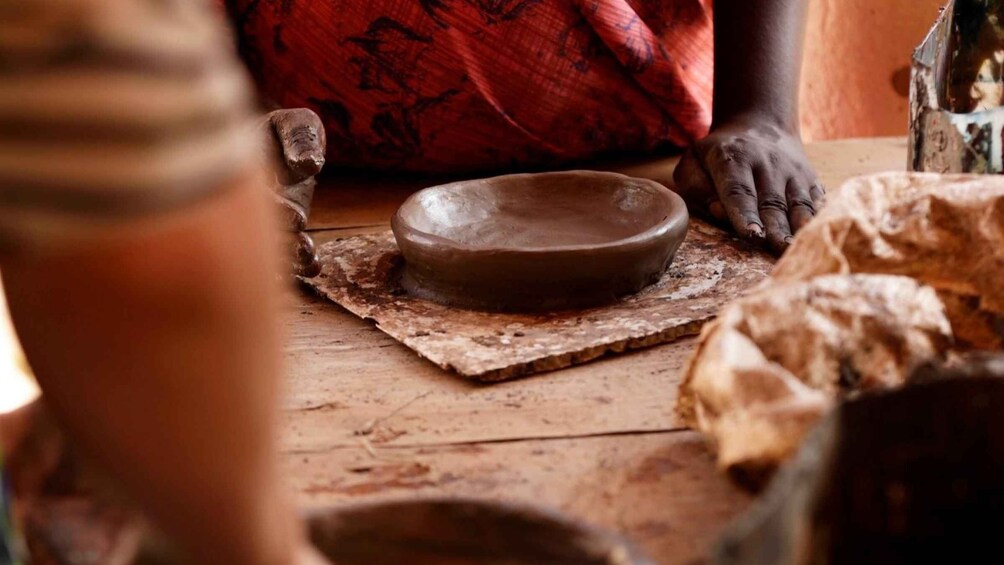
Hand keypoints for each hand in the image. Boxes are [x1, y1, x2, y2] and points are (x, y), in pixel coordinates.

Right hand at [261, 108, 326, 276]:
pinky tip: (315, 267)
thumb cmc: (288, 131)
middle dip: (281, 240)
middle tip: (304, 247)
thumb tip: (310, 166)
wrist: (282, 146)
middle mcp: (253, 202)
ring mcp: (266, 221)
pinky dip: (299, 262)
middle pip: (258, 227)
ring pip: (271, 245)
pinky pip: (287, 253)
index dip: (276, 208)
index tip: (298, 217)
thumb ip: (301, 138)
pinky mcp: (284, 232)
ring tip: (310, 262)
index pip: (255, 194)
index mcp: (246, 171)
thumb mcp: (296, 124)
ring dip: (288, 257)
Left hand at [673, 117, 824, 254]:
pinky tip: (820, 235)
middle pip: (771, 202)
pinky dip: (819, 218)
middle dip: (775, 228)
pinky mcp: (811, 178)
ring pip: (798, 203)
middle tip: (777, 249)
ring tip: (797, 249)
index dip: (745, 214)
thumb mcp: (694, 162)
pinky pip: (817, 200)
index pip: (739, 190)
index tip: (752, 235)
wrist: (760, 125)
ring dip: (798, 228)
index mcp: (733, 158)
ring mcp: (793, 170)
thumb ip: (698, 188)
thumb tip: (719, 211)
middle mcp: (767, 162)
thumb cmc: (717, 156)